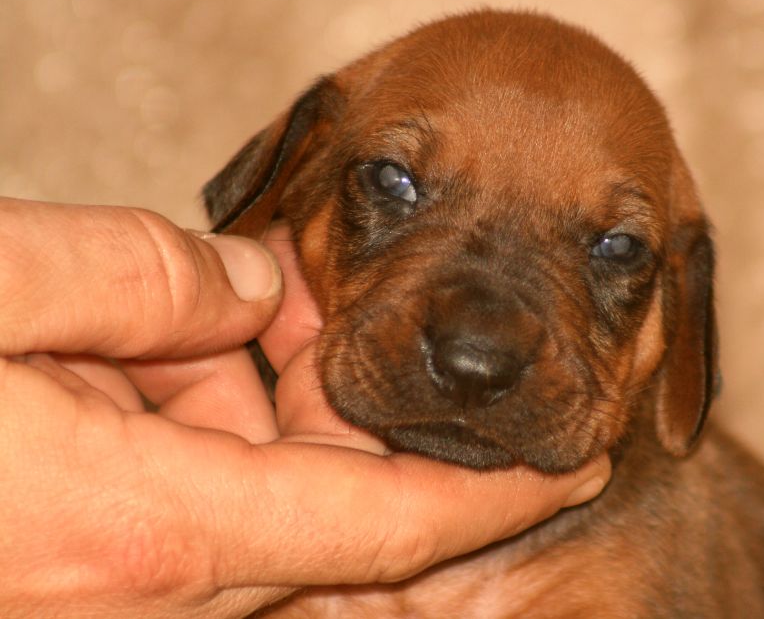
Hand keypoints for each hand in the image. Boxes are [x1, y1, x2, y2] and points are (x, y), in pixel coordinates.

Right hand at [0, 198, 610, 617]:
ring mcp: (111, 603)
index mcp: (149, 533)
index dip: (499, 500)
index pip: (390, 529)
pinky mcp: (84, 588)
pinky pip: (189, 525)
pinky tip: (145, 375)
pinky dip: (196, 442)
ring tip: (185, 334)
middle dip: (334, 412)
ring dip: (246, 419)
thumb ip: (138, 275)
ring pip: (249, 513)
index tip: (580, 458)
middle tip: (292, 316)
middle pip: (316, 510)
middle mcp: (146, 595)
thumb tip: (243, 282)